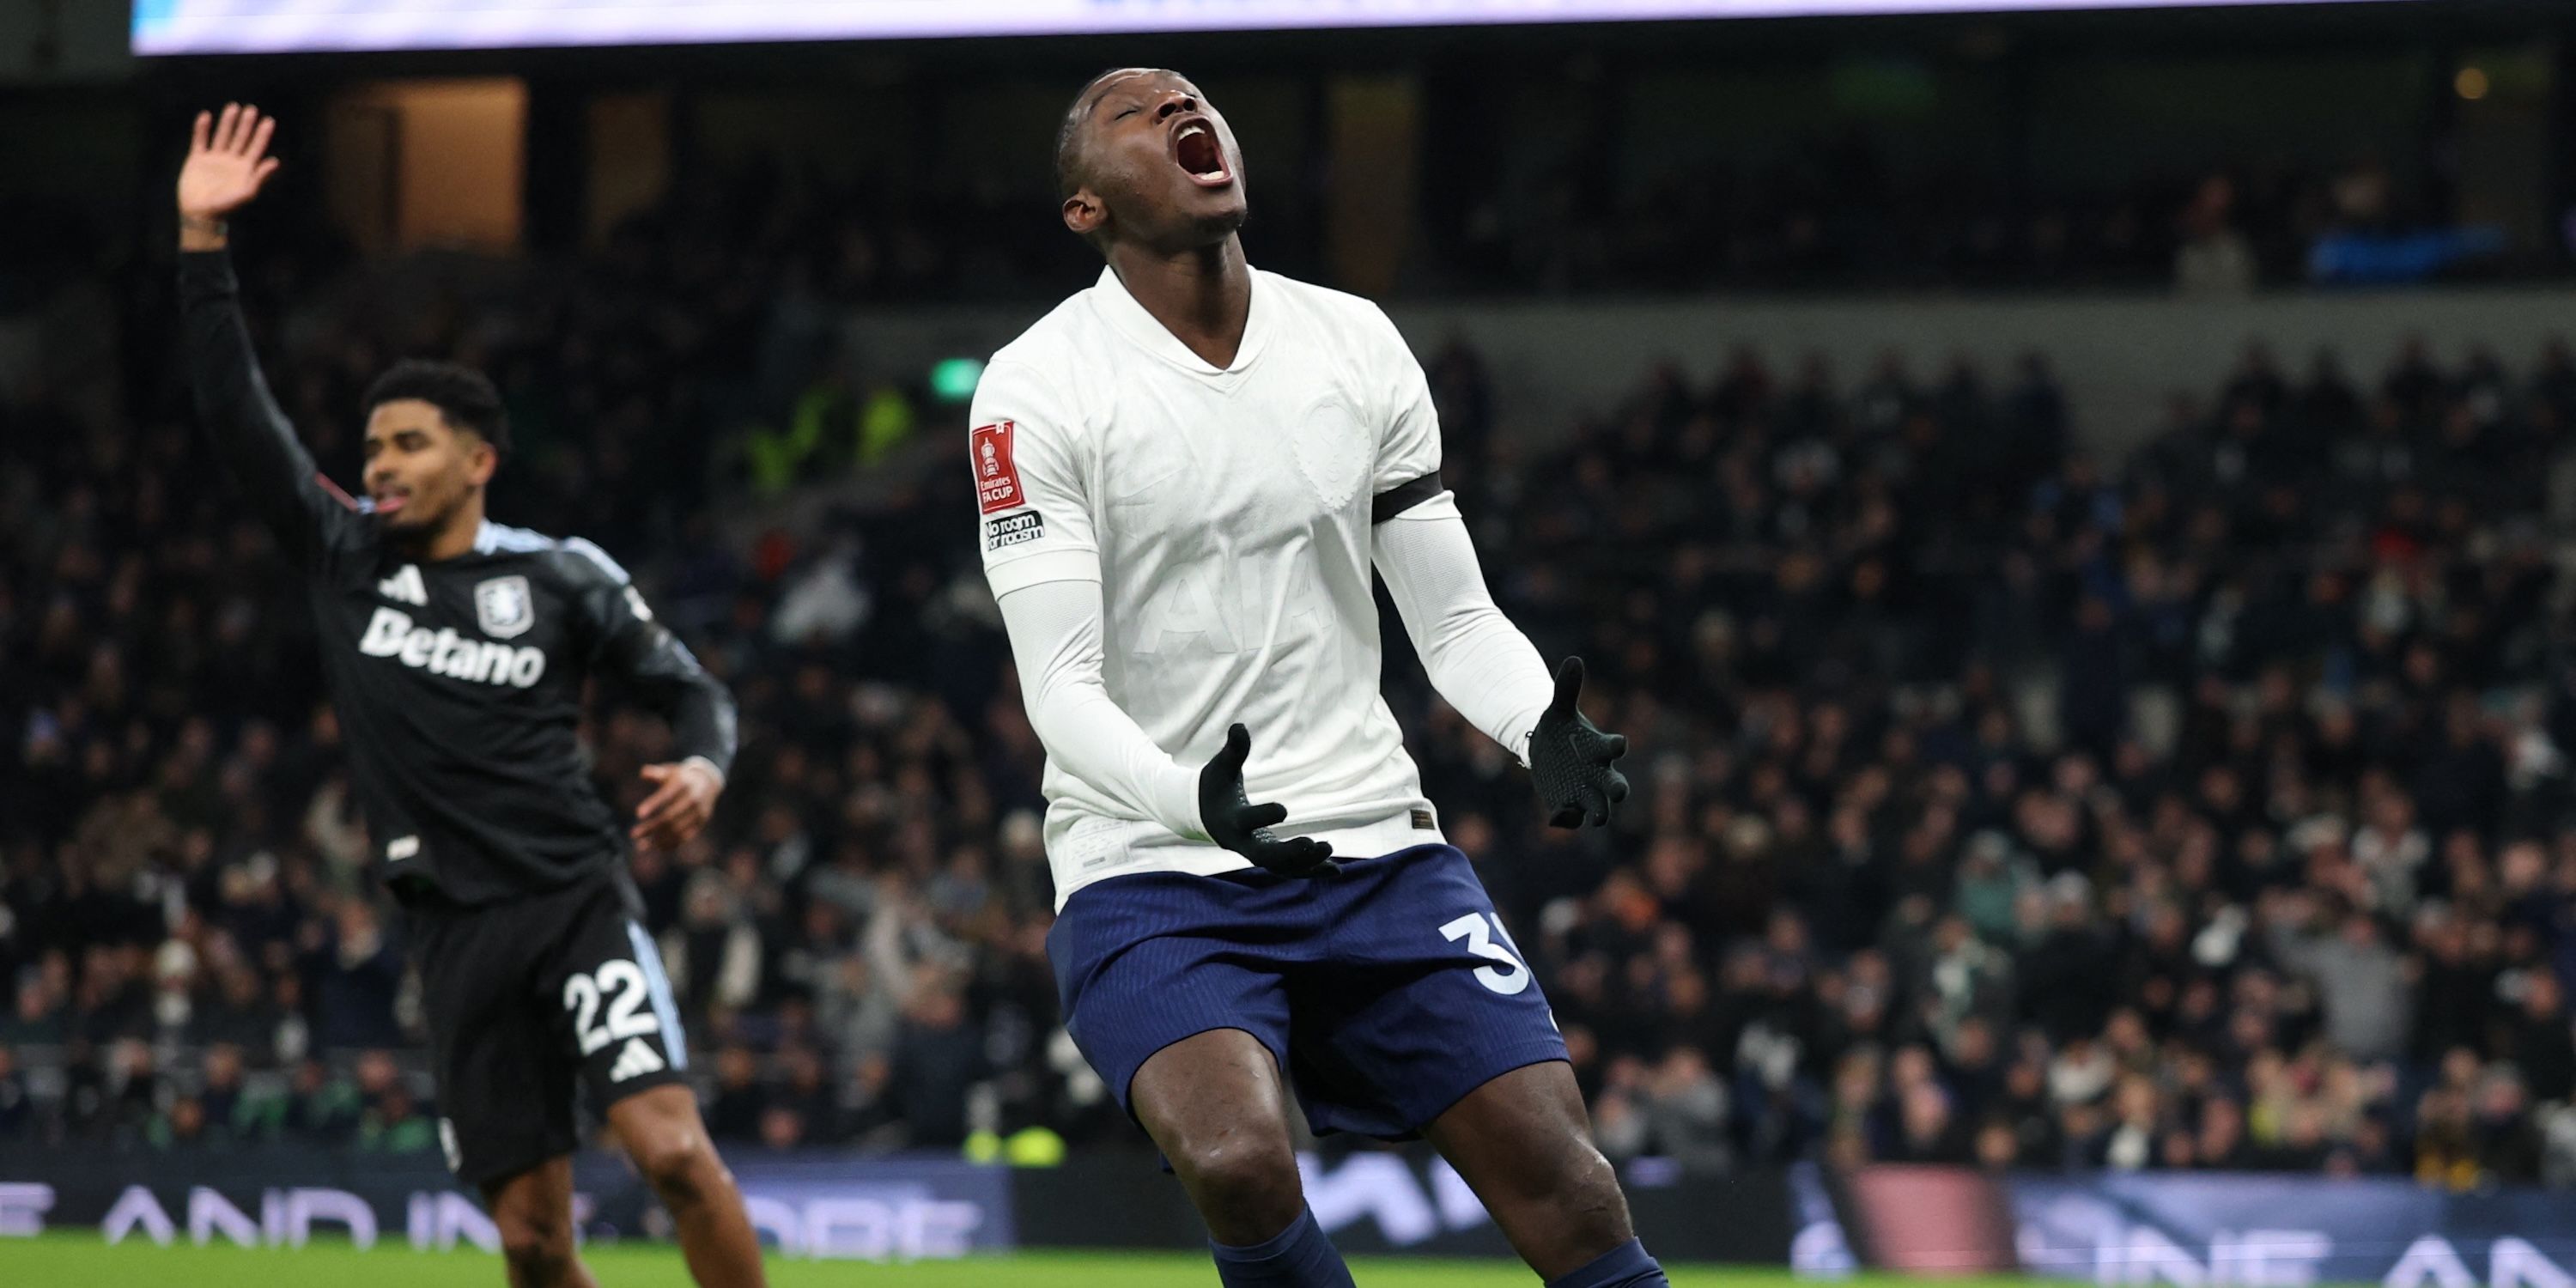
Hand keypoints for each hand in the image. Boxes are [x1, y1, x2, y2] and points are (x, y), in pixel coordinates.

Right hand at [178, 103, 281, 231]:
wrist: (200, 214)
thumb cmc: (225, 207)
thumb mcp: (246, 193)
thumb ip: (259, 177)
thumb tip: (274, 161)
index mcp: (245, 169)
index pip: (256, 148)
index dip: (262, 135)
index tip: (269, 120)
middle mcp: (231, 161)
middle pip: (240, 138)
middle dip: (246, 124)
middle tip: (251, 109)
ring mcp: (214, 159)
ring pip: (222, 136)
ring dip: (227, 122)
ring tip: (233, 107)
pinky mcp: (197, 159)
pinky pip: (200, 141)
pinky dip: (202, 129)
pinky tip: (206, 116)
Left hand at [632, 759, 721, 852]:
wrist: (708, 782)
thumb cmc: (681, 777)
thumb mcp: (670, 771)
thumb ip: (656, 773)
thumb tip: (643, 773)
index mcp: (683, 783)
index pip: (666, 795)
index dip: (653, 804)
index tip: (638, 814)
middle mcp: (693, 798)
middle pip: (670, 816)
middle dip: (651, 827)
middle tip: (633, 834)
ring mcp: (698, 811)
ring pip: (677, 829)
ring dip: (658, 838)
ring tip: (641, 845)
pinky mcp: (701, 822)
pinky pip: (686, 835)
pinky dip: (672, 843)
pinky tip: (658, 847)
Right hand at [1198, 724, 1336, 877]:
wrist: (1200, 813)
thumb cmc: (1213, 786)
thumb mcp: (1220, 767)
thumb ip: (1233, 750)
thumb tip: (1239, 726)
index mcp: (1230, 821)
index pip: (1247, 822)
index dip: (1264, 816)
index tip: (1285, 809)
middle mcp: (1241, 843)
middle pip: (1265, 856)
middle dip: (1291, 853)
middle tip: (1316, 844)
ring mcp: (1253, 852)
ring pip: (1280, 867)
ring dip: (1306, 864)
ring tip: (1330, 851)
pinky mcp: (1265, 855)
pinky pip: (1288, 869)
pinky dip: (1309, 870)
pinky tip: (1335, 870)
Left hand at [1528, 657, 1630, 827]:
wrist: (1545, 749)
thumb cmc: (1561, 728)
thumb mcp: (1559, 708)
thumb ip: (1567, 687)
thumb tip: (1573, 660)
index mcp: (1600, 748)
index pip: (1613, 747)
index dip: (1617, 745)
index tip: (1619, 742)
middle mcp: (1598, 773)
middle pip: (1615, 785)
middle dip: (1617, 789)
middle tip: (1617, 793)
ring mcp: (1585, 792)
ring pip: (1598, 808)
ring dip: (1598, 813)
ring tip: (1594, 818)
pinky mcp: (1567, 805)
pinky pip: (1570, 817)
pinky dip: (1566, 819)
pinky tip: (1556, 817)